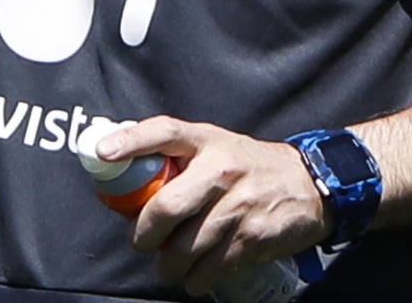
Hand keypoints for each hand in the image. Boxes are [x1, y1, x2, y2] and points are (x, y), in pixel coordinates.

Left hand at [100, 116, 331, 296]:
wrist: (308, 184)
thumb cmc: (249, 165)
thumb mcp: (216, 146)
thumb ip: (178, 157)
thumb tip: (127, 176)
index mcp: (207, 140)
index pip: (164, 132)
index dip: (131, 141)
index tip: (103, 153)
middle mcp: (221, 169)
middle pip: (166, 207)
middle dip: (143, 234)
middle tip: (140, 242)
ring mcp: (238, 205)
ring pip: (184, 247)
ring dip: (167, 265)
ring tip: (166, 265)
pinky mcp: (251, 237)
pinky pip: (210, 267)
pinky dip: (195, 278)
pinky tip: (194, 275)